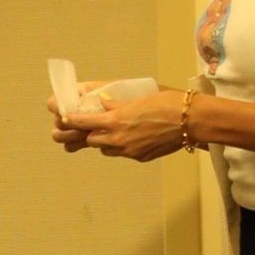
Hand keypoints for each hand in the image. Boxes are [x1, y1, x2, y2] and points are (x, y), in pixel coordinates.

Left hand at [49, 85, 187, 162]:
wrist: (191, 121)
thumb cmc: (167, 102)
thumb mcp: (138, 96)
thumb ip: (117, 103)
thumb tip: (103, 103)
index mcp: (115, 121)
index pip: (83, 122)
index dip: (71, 120)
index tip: (63, 119)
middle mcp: (118, 140)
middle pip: (91, 141)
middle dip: (88, 134)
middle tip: (88, 127)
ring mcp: (129, 151)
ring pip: (107, 150)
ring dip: (105, 142)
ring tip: (112, 132)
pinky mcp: (140, 157)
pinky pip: (124, 153)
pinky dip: (123, 146)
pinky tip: (134, 137)